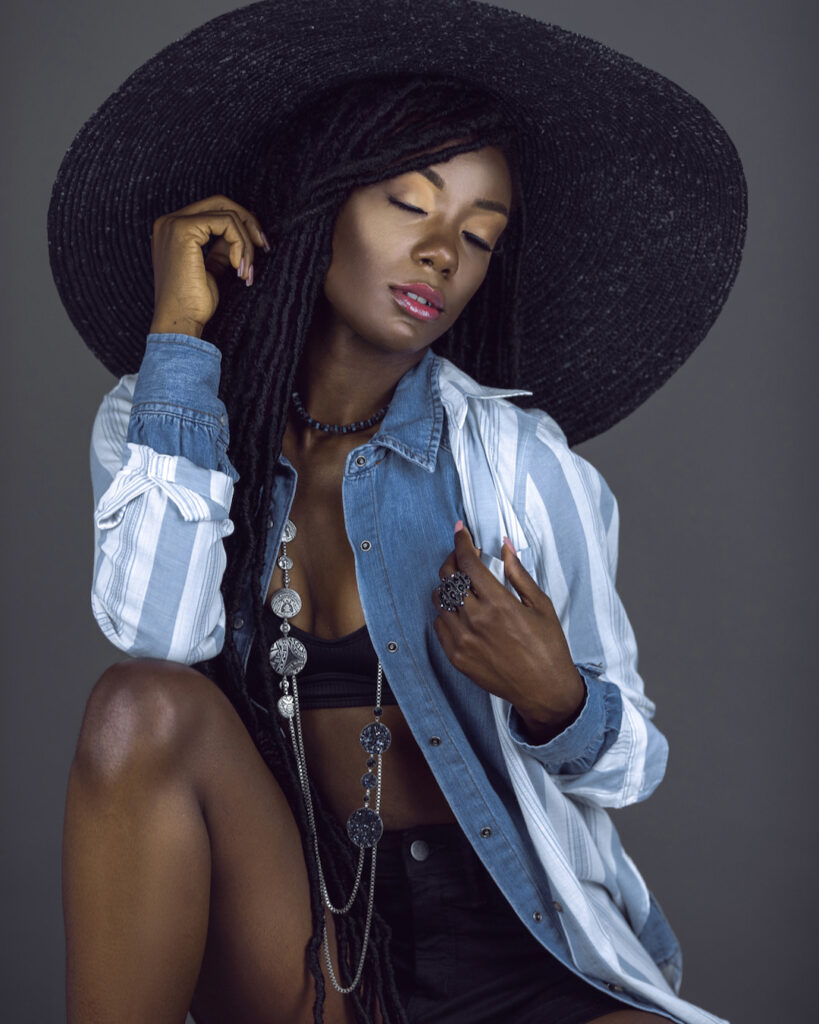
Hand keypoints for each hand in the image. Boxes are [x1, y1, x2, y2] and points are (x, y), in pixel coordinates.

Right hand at [149, 195, 269, 337]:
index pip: (212, 210)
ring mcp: (174, 223)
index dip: (240, 225)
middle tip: (264, 247)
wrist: (180, 321)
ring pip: (227, 215)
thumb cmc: (193, 303)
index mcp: (171, 229)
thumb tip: (239, 238)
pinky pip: (227, 223)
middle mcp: (168, 221)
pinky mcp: (184, 229)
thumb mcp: (210, 269)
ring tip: (246, 272)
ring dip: (246, 244)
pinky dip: (240, 244)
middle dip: (248, 223)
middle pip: (220, 203)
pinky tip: (238, 267)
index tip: (258, 247)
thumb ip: (221, 249)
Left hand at [431, 522, 585, 739]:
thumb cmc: (548, 647)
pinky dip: (446, 612)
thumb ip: (518, 573)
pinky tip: (461, 610)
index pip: (468, 563)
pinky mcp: (456, 657)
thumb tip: (505, 546)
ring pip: (439, 600)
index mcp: (499, 604)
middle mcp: (476, 620)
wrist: (544, 690)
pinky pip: (439, 625)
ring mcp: (463, 640)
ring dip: (447, 586)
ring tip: (462, 584)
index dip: (461, 542)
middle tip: (462, 556)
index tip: (461, 531)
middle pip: (447, 577)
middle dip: (452, 559)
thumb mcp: (540, 605)